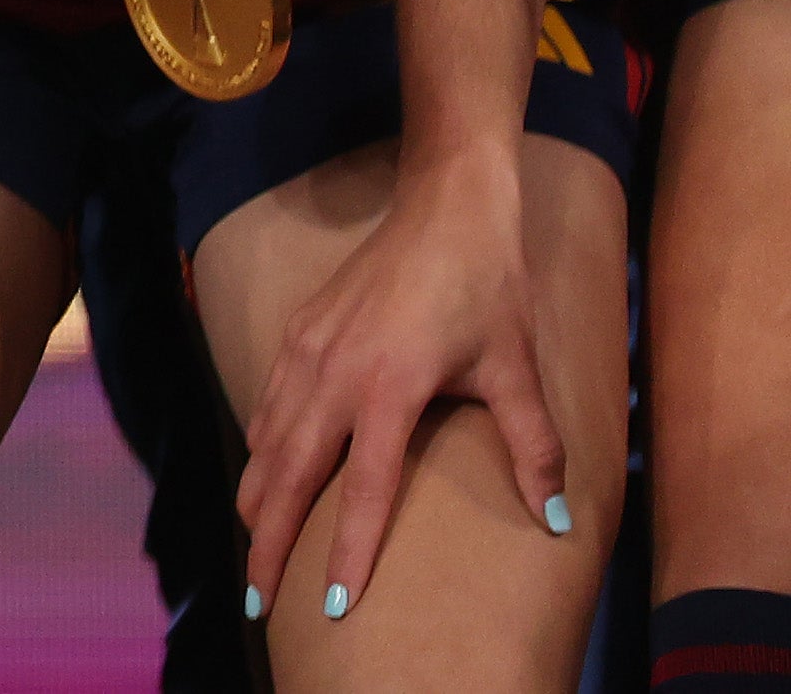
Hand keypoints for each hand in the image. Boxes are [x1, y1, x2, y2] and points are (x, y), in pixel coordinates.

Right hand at [231, 136, 573, 616]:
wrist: (445, 205)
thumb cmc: (487, 286)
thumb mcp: (517, 368)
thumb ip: (534, 447)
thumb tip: (554, 520)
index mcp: (387, 388)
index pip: (363, 490)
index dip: (346, 550)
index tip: (331, 603)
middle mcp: (332, 373)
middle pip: (286, 474)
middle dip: (268, 541)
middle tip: (259, 599)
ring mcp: (305, 349)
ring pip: (266, 440)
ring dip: (258, 497)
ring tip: (255, 546)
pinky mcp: (296, 331)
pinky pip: (266, 404)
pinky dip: (260, 448)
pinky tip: (264, 471)